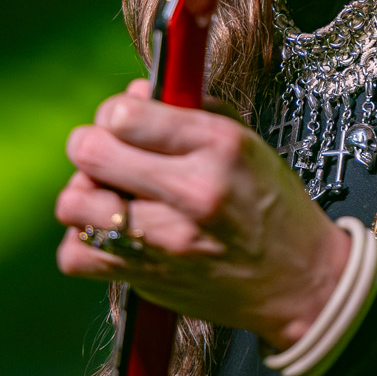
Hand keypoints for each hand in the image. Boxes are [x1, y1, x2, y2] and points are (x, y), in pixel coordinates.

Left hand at [56, 79, 350, 351]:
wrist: (303, 282)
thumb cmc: (271, 205)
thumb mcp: (245, 140)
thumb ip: (187, 110)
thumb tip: (132, 93)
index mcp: (218, 146)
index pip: (125, 114)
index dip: (114, 113)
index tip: (124, 122)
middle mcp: (191, 192)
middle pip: (90, 151)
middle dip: (91, 145)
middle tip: (107, 154)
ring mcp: (167, 241)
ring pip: (74, 204)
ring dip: (84, 194)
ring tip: (107, 195)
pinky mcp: (149, 279)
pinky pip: (77, 256)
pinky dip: (83, 243)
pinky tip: (109, 234)